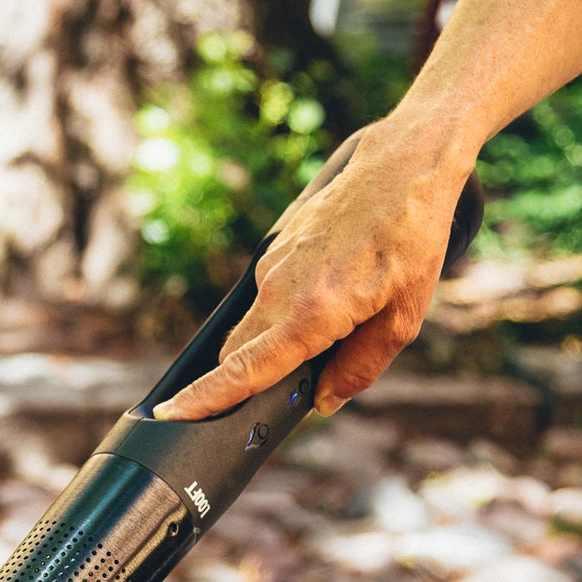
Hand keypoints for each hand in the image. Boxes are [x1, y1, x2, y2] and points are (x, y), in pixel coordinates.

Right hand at [152, 120, 473, 420]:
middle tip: (297, 384)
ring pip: (254, 326)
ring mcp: (273, 267)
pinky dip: (285, 311)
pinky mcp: (276, 249)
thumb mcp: (403, 318)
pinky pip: (268, 296)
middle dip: (247, 380)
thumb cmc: (411, 241)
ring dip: (273, 343)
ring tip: (339, 322)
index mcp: (311, 314)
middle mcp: (280, 291)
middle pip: (238, 354)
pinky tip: (333, 291)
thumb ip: (360, 368)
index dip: (204, 398)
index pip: (244, 369)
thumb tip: (324, 401)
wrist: (402, 168)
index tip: (169, 414)